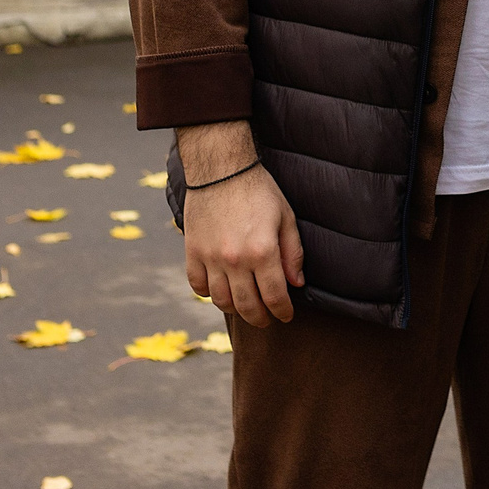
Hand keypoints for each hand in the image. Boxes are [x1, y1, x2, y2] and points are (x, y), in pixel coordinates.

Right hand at [177, 120, 302, 326]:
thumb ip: (292, 252)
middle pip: (247, 305)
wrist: (221, 169)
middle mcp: (235, 260)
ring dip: (235, 309)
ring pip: (221, 301)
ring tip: (245, 307)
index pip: (274, 296)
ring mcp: (210, 258)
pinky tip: (220, 290)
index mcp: (263, 251)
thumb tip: (296, 283)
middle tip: (267, 319)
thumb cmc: (259, 190)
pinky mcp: (192, 252)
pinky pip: (197, 286)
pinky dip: (208, 293)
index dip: (282, 311)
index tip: (286, 316)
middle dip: (260, 318)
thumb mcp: (285, 217)